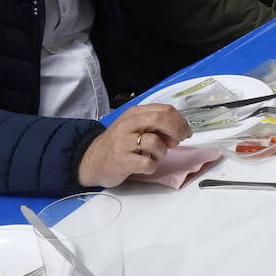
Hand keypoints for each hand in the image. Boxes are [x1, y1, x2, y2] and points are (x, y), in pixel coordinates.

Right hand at [76, 104, 191, 186]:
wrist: (90, 161)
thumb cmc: (117, 144)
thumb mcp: (134, 127)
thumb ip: (155, 125)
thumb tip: (178, 132)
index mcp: (134, 113)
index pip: (165, 109)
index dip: (180, 121)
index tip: (185, 131)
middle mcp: (128, 125)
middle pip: (161, 119)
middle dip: (177, 130)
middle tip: (178, 141)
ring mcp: (124, 142)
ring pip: (155, 142)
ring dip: (162, 152)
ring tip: (154, 156)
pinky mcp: (122, 161)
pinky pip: (147, 162)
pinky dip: (151, 166)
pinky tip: (145, 165)